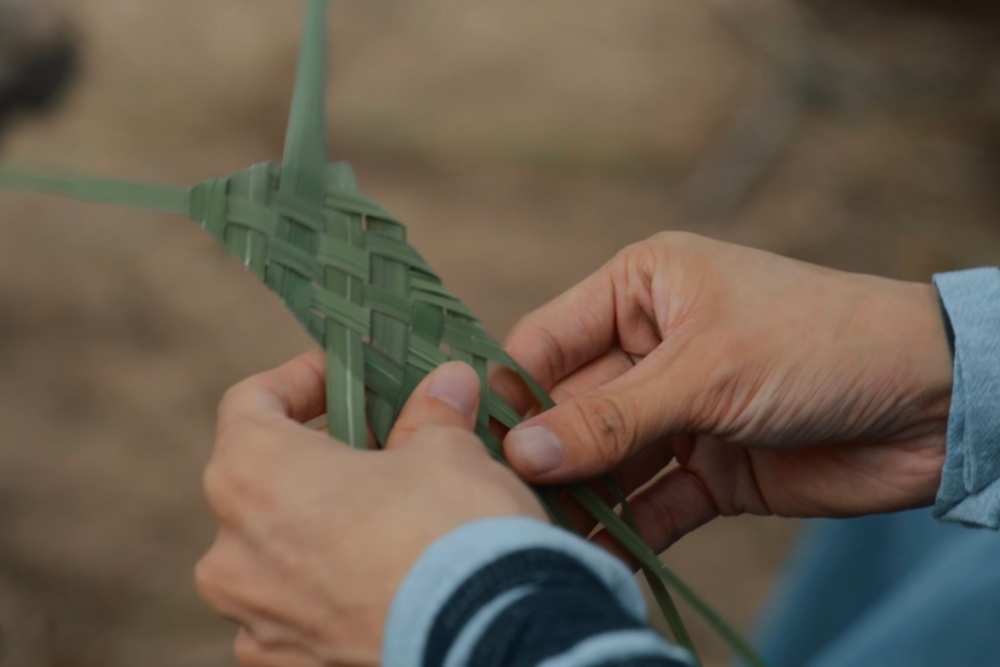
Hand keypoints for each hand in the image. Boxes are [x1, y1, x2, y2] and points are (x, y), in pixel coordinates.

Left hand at [196, 353, 545, 666]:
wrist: (490, 644)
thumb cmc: (453, 533)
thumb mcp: (449, 453)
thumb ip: (432, 415)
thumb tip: (446, 386)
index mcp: (253, 475)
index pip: (250, 402)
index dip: (301, 381)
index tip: (347, 377)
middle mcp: (231, 552)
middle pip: (262, 480)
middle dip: (321, 458)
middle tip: (381, 446)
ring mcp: (253, 620)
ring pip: (276, 554)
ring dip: (322, 528)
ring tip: (388, 521)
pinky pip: (294, 615)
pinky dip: (329, 592)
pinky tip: (384, 583)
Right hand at [499, 232, 951, 554]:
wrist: (931, 402)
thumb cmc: (818, 343)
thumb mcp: (706, 370)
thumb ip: (613, 418)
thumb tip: (521, 452)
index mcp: (641, 290)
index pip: (547, 340)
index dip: (510, 392)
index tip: (473, 446)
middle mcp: (650, 347)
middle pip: (570, 409)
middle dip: (543, 457)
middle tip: (501, 507)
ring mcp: (678, 411)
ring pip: (606, 461)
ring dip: (580, 500)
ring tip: (538, 539)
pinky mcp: (707, 468)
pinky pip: (651, 501)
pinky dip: (627, 530)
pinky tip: (596, 559)